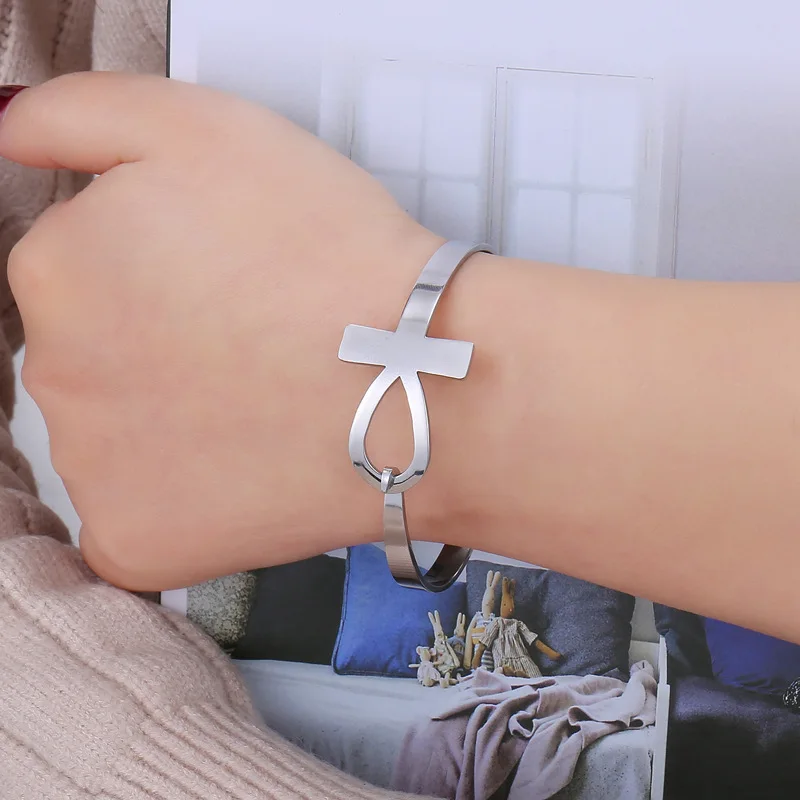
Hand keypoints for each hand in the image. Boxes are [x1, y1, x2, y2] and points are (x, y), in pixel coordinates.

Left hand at [0, 72, 449, 589]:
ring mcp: (89, 469)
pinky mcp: (132, 541)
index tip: (229, 280)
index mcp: (58, 268)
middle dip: (163, 345)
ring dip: (175, 421)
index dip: (166, 269)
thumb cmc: (331, 262)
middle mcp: (51, 372)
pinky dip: (184, 499)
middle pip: (94, 355)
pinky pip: (136, 517)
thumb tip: (8, 134)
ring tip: (264, 403)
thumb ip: (80, 112)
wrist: (416, 386)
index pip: (82, 267)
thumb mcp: (207, 129)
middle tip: (256, 341)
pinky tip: (245, 466)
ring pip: (119, 437)